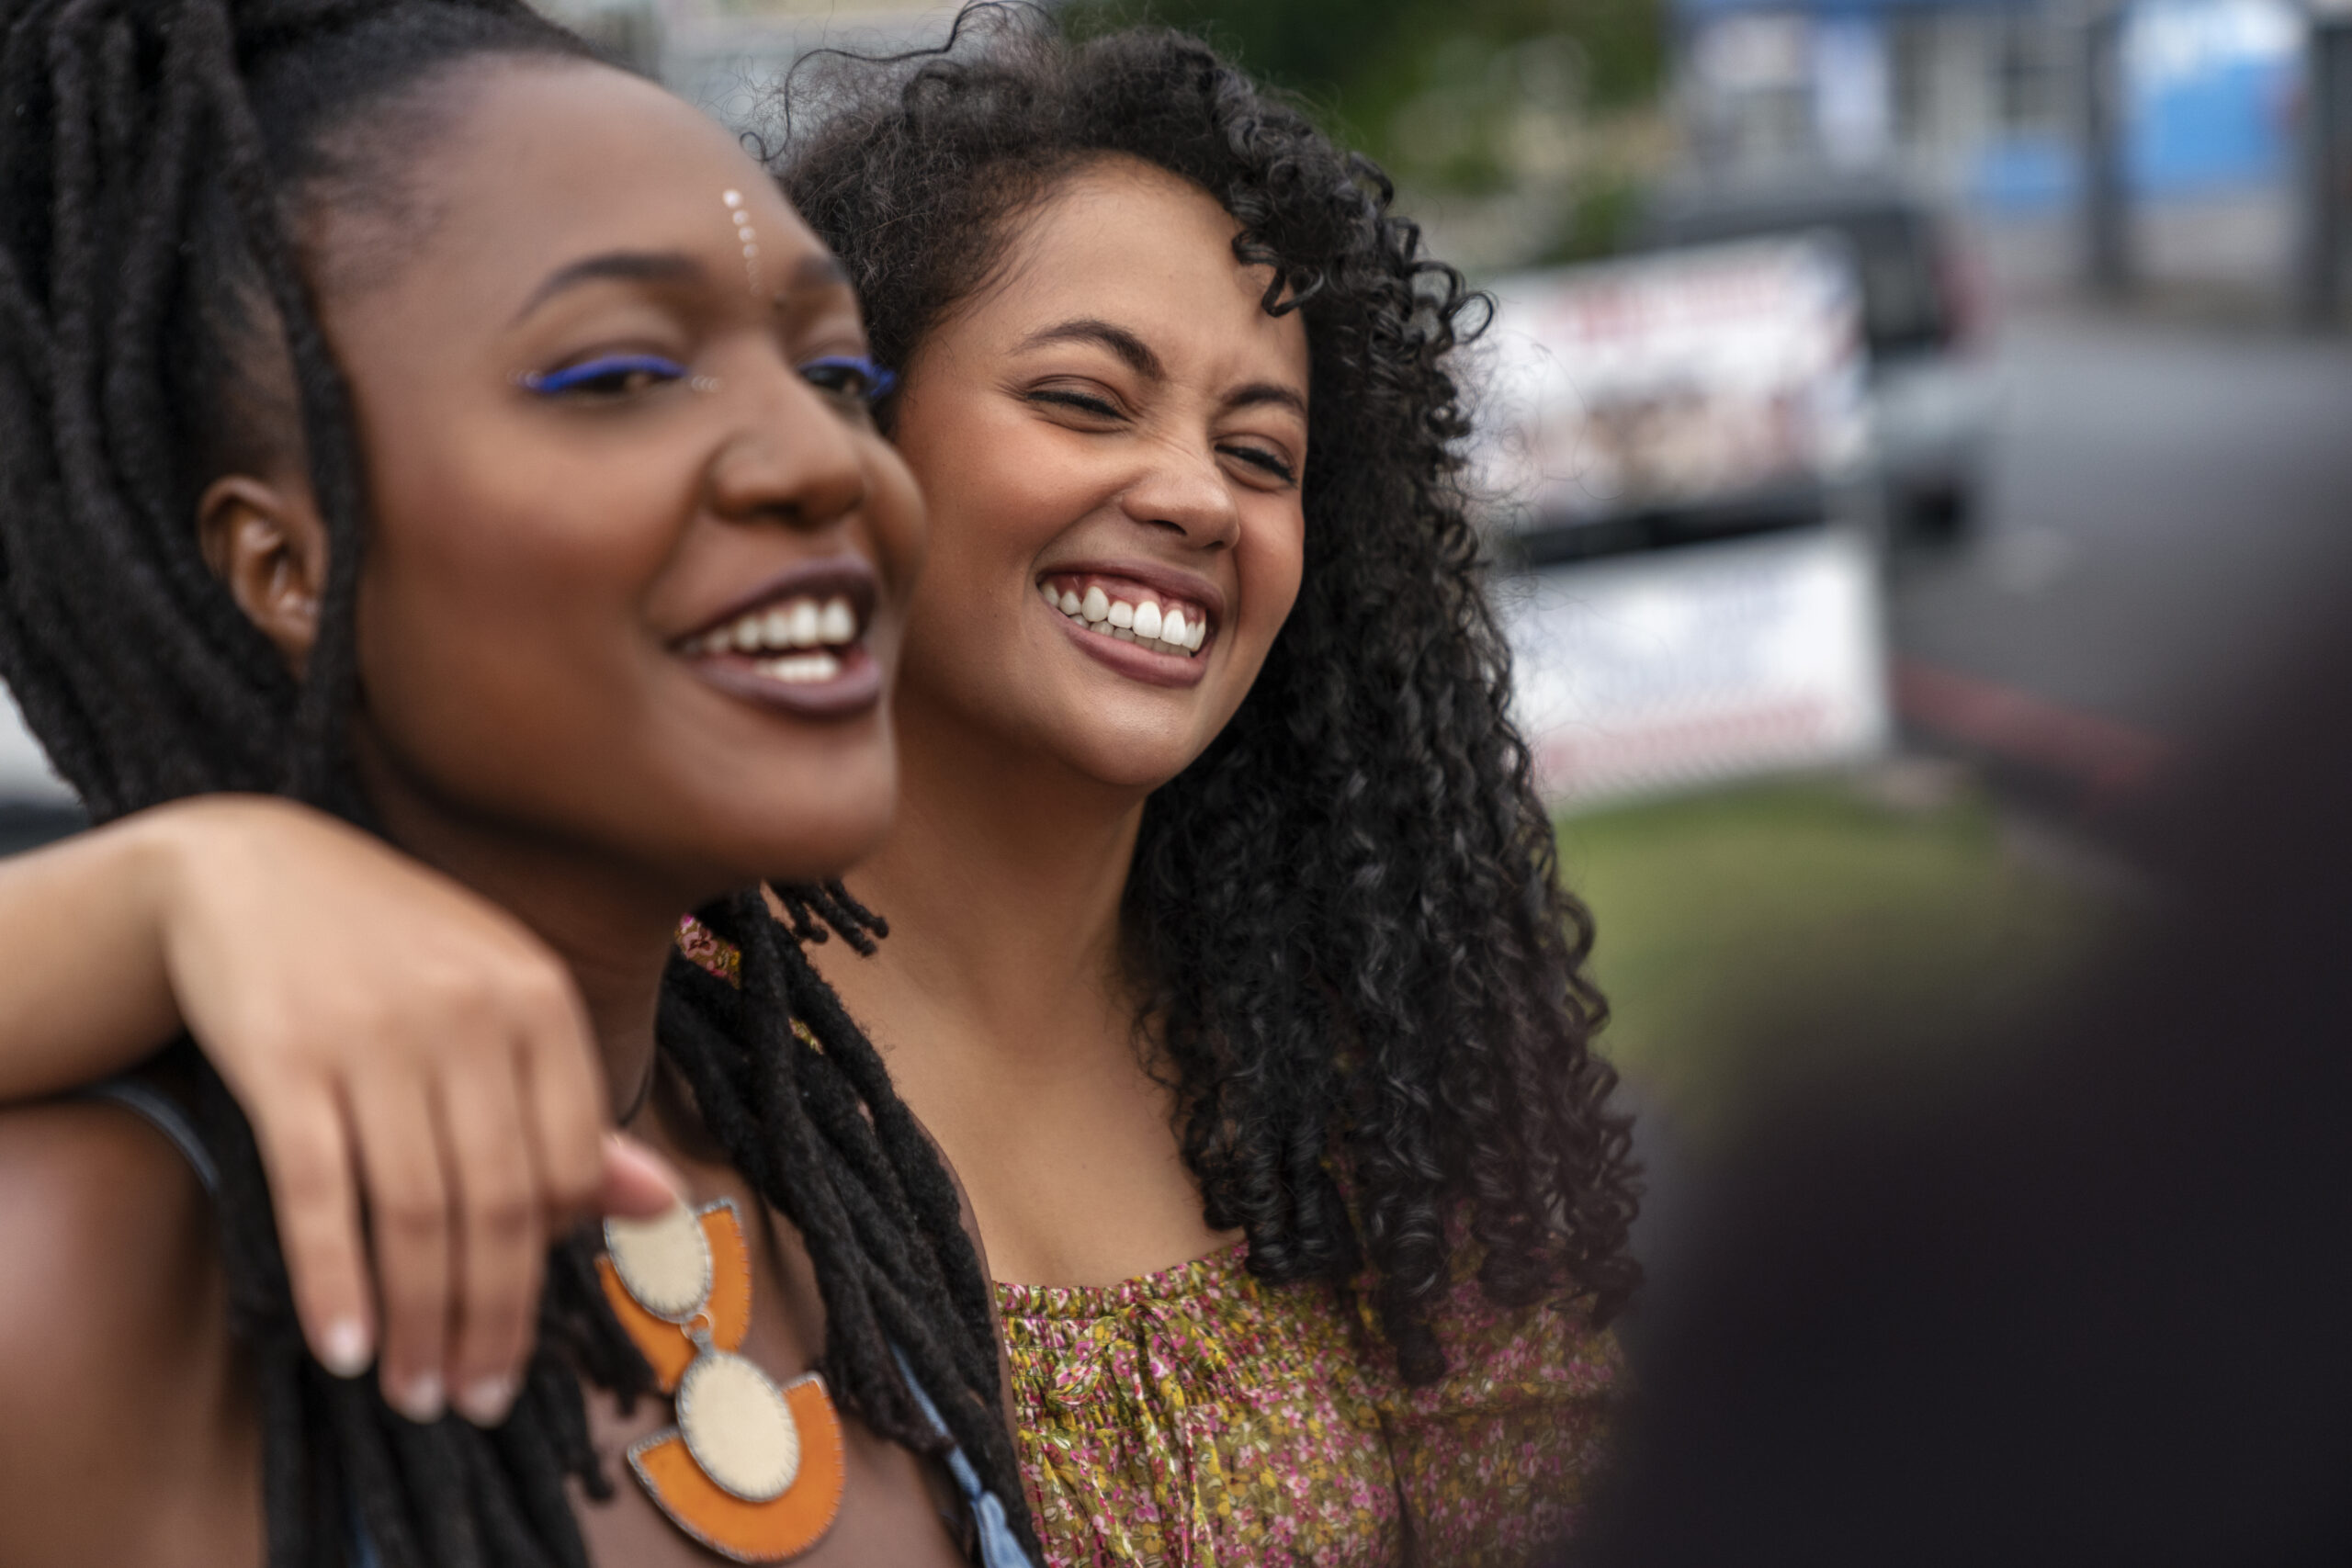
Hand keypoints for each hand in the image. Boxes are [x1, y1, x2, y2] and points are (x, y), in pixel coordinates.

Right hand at [144, 796, 675, 1424]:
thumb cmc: (392, 950)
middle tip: (473, 1399)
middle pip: (500, 1202)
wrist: (248, 867)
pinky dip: (336, 1279)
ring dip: (419, 1320)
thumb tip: (658, 1202)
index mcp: (541, 998)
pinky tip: (344, 1345)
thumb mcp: (498, 1001)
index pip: (571, 1163)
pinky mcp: (285, 1056)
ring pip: (418, 1209)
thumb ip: (569, 1104)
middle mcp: (472, 1013)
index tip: (520, 1332)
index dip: (550, 1262)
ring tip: (414, 1391)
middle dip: (490, 1319)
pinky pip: (323, 1191)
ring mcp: (378, 1033)